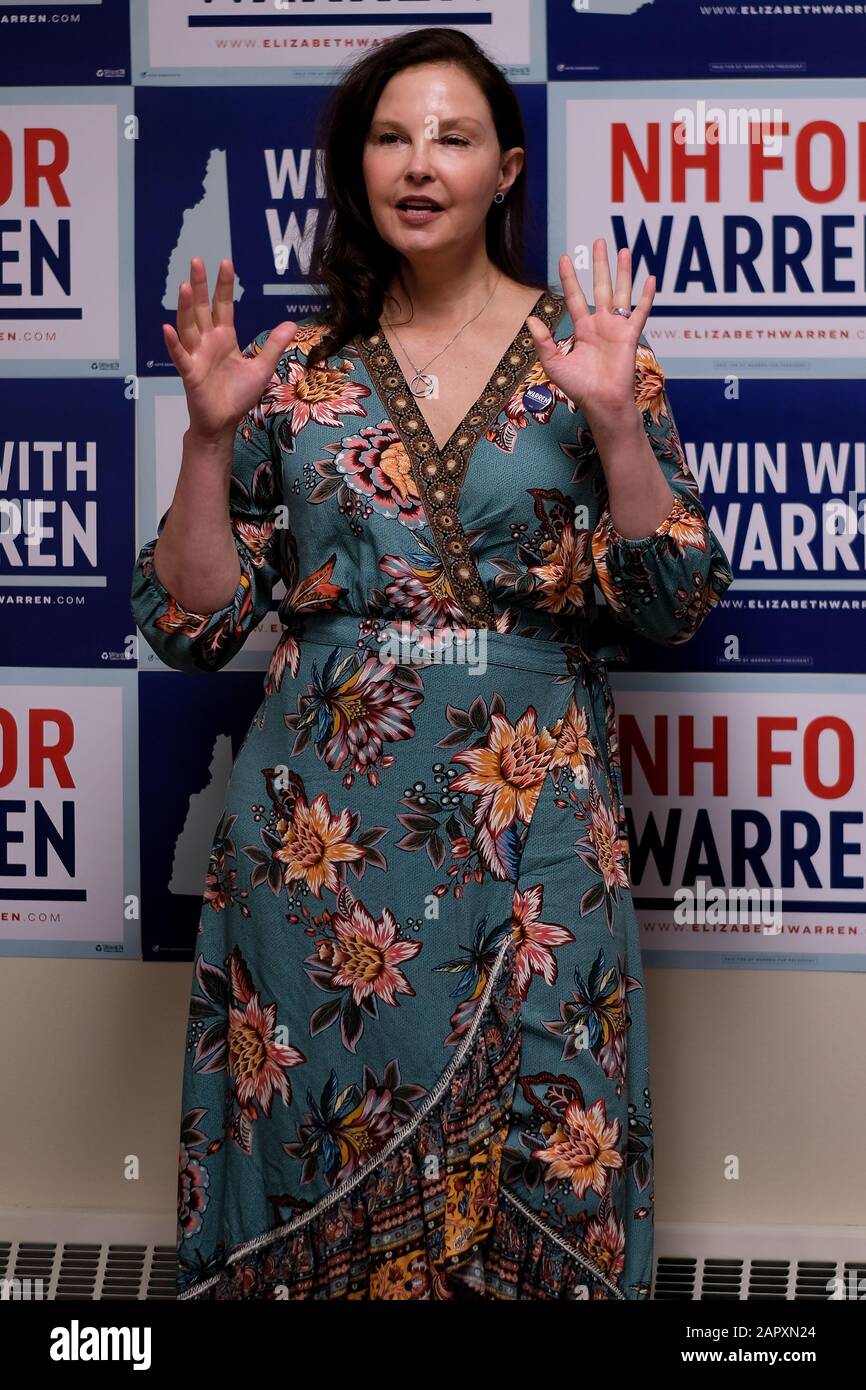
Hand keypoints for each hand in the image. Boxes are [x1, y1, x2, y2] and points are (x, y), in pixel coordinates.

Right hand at [162, 256, 297, 442]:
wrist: (224, 423)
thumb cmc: (238, 396)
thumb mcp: (262, 368)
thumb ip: (274, 345)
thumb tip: (291, 324)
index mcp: (225, 338)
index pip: (223, 306)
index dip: (224, 285)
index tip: (226, 263)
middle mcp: (208, 342)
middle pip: (202, 309)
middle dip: (199, 286)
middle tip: (197, 261)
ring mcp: (196, 355)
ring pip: (188, 326)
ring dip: (185, 307)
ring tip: (183, 286)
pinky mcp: (190, 373)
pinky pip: (180, 355)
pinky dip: (173, 343)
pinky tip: (166, 328)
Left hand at [527, 243, 655, 427]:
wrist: (600, 402)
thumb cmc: (579, 387)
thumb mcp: (554, 364)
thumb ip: (543, 342)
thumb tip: (531, 319)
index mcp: (583, 329)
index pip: (574, 297)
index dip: (570, 278)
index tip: (565, 258)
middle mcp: (600, 324)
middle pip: (600, 287)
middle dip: (599, 264)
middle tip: (598, 242)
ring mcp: (617, 328)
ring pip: (620, 292)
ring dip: (623, 271)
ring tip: (624, 249)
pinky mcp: (631, 335)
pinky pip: (641, 312)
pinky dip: (646, 296)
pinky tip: (650, 279)